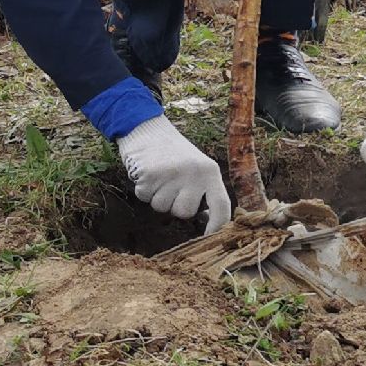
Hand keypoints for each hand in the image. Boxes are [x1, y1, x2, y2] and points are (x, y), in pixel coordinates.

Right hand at [114, 116, 230, 234]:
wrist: (146, 127)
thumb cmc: (173, 153)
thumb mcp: (197, 167)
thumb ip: (204, 191)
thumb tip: (207, 220)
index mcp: (210, 171)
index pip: (221, 205)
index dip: (217, 226)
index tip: (209, 239)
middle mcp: (194, 173)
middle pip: (184, 212)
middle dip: (174, 204)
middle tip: (170, 183)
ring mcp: (172, 174)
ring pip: (162, 207)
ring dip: (157, 196)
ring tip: (159, 175)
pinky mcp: (150, 174)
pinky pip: (145, 197)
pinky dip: (143, 189)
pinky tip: (147, 172)